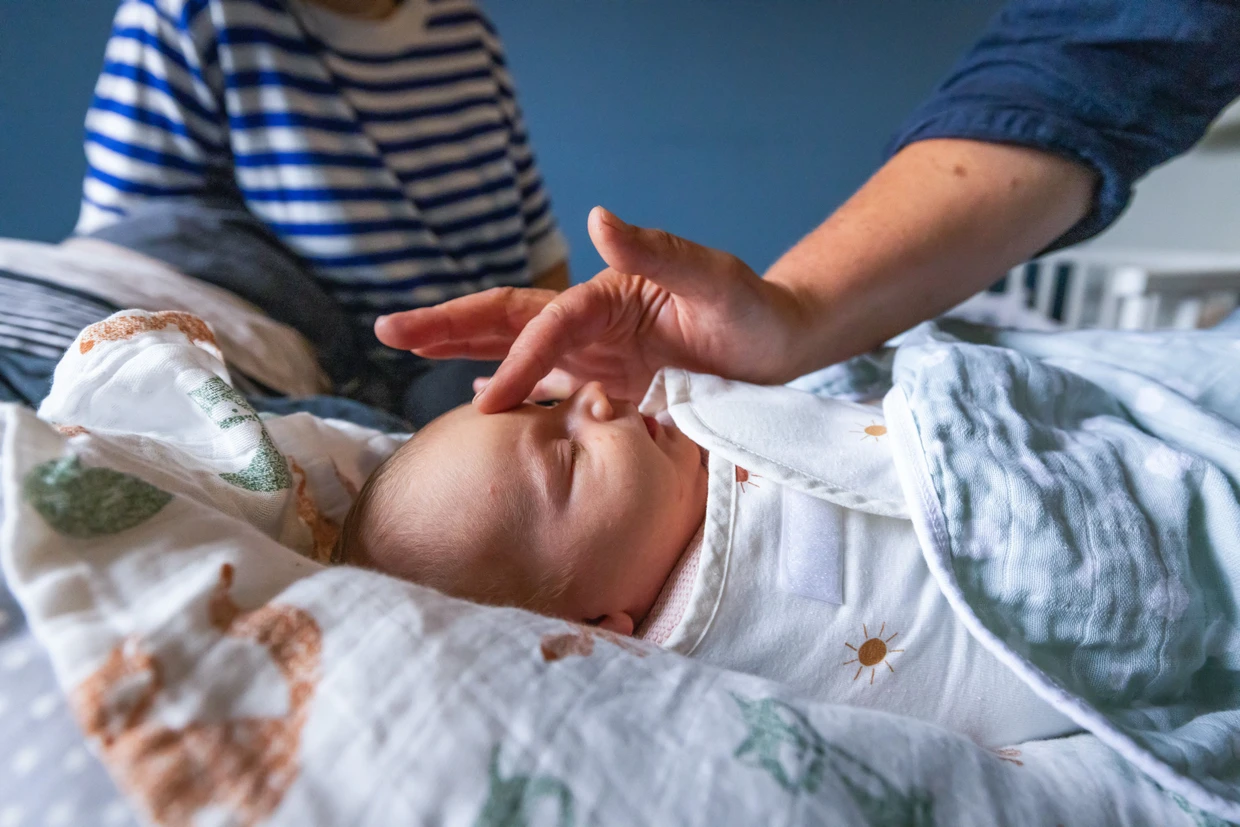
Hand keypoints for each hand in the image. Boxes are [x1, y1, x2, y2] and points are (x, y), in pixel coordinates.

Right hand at [374, 207, 815, 411]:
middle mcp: (592, 321)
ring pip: (518, 350)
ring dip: (465, 352)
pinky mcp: (611, 383)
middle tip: (389, 330)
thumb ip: (660, 251)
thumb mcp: (713, 277)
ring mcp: (596, 353)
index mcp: (607, 295)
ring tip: (409, 352)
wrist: (780, 344)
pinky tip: (481, 397)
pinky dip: (514, 389)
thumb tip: (597, 218)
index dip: (517, 359)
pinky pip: (551, 388)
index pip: (547, 324)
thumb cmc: (753, 309)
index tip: (487, 399)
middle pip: (508, 321)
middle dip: (448, 325)